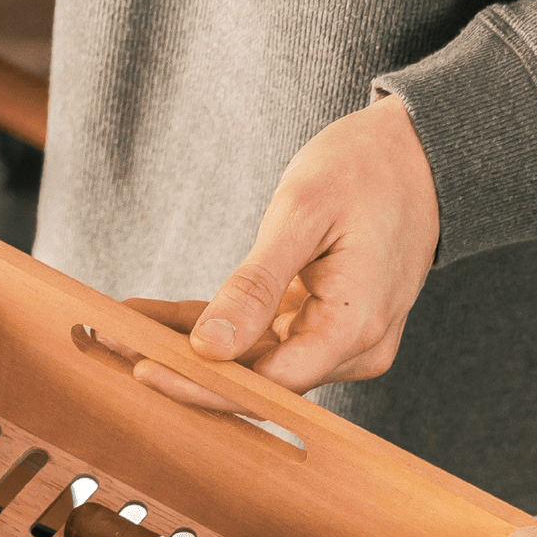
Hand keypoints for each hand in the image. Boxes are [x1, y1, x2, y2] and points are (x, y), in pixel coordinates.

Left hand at [120, 94, 439, 404]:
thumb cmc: (370, 168)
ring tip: (122, 330)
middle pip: (255, 379)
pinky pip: (263, 337)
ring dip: (189, 347)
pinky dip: (215, 327)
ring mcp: (340, 344)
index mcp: (354, 330)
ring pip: (253, 360)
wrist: (425, 152)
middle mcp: (352, 351)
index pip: (267, 384)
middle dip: (183, 366)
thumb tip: (211, 347)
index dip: (203, 384)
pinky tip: (158, 317)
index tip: (144, 370)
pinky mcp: (325, 328)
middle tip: (112, 347)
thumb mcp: (303, 213)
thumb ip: (256, 285)